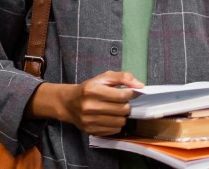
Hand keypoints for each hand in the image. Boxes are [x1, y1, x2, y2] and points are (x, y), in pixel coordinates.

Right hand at [27, 70, 143, 135]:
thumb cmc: (89, 88)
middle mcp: (89, 106)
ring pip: (120, 121)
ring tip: (116, 110)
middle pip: (123, 109)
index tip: (132, 92)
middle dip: (126, 104)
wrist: (68, 103)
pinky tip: (110, 117)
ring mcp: (89, 120)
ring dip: (122, 115)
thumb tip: (140, 86)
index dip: (132, 93)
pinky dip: (116, 124)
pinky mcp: (91, 131)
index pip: (122, 95)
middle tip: (121, 101)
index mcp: (92, 90)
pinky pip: (114, 130)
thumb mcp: (104, 77)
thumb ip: (123, 77)